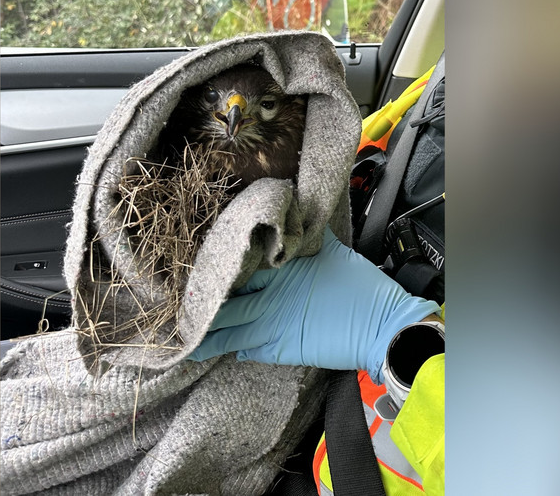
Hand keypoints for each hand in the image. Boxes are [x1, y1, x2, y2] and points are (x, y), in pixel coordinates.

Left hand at [189, 228, 440, 381]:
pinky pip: (244, 349)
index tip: (195, 270)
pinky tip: (210, 348)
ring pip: (227, 330)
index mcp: (280, 270)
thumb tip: (293, 210)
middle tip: (177, 302)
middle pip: (224, 301)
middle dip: (202, 303)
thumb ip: (306, 234)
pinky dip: (228, 347)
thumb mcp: (331, 250)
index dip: (216, 270)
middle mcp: (269, 298)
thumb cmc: (360, 288)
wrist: (382, 328)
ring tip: (181, 331)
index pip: (237, 268)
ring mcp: (272, 327)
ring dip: (205, 332)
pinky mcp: (280, 350)